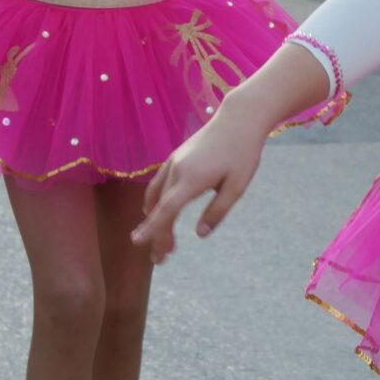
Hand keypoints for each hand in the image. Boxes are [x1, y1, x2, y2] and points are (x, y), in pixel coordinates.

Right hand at [132, 108, 266, 262]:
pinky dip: (155, 202)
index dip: (152, 228)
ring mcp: (174, 161)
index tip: (137, 243)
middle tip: (159, 261)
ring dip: (156, 220)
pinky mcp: (176, 156)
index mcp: (192, 178)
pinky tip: (156, 212)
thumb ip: (218, 211)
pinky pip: (159, 183)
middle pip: (160, 208)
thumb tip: (200, 233)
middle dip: (157, 235)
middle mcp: (177, 169)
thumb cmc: (243, 152)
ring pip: (157, 196)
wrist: (239, 118)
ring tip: (163, 244)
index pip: (166, 210)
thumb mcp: (237, 185)